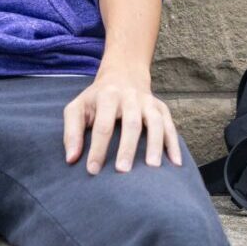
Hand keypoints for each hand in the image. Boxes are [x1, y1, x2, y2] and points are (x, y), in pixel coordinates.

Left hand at [63, 66, 180, 173]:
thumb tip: (71, 159)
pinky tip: (175, 163)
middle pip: (131, 124)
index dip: (97, 148)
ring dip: (155, 145)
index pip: (102, 125)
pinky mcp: (162, 108)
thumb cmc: (96, 99)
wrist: (123, 75)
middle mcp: (130, 98)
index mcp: (107, 97)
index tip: (92, 170)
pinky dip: (174, 144)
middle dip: (127, 148)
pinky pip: (170, 126)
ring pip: (156, 124)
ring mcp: (149, 102)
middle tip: (122, 171)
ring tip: (152, 168)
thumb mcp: (77, 108)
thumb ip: (71, 131)